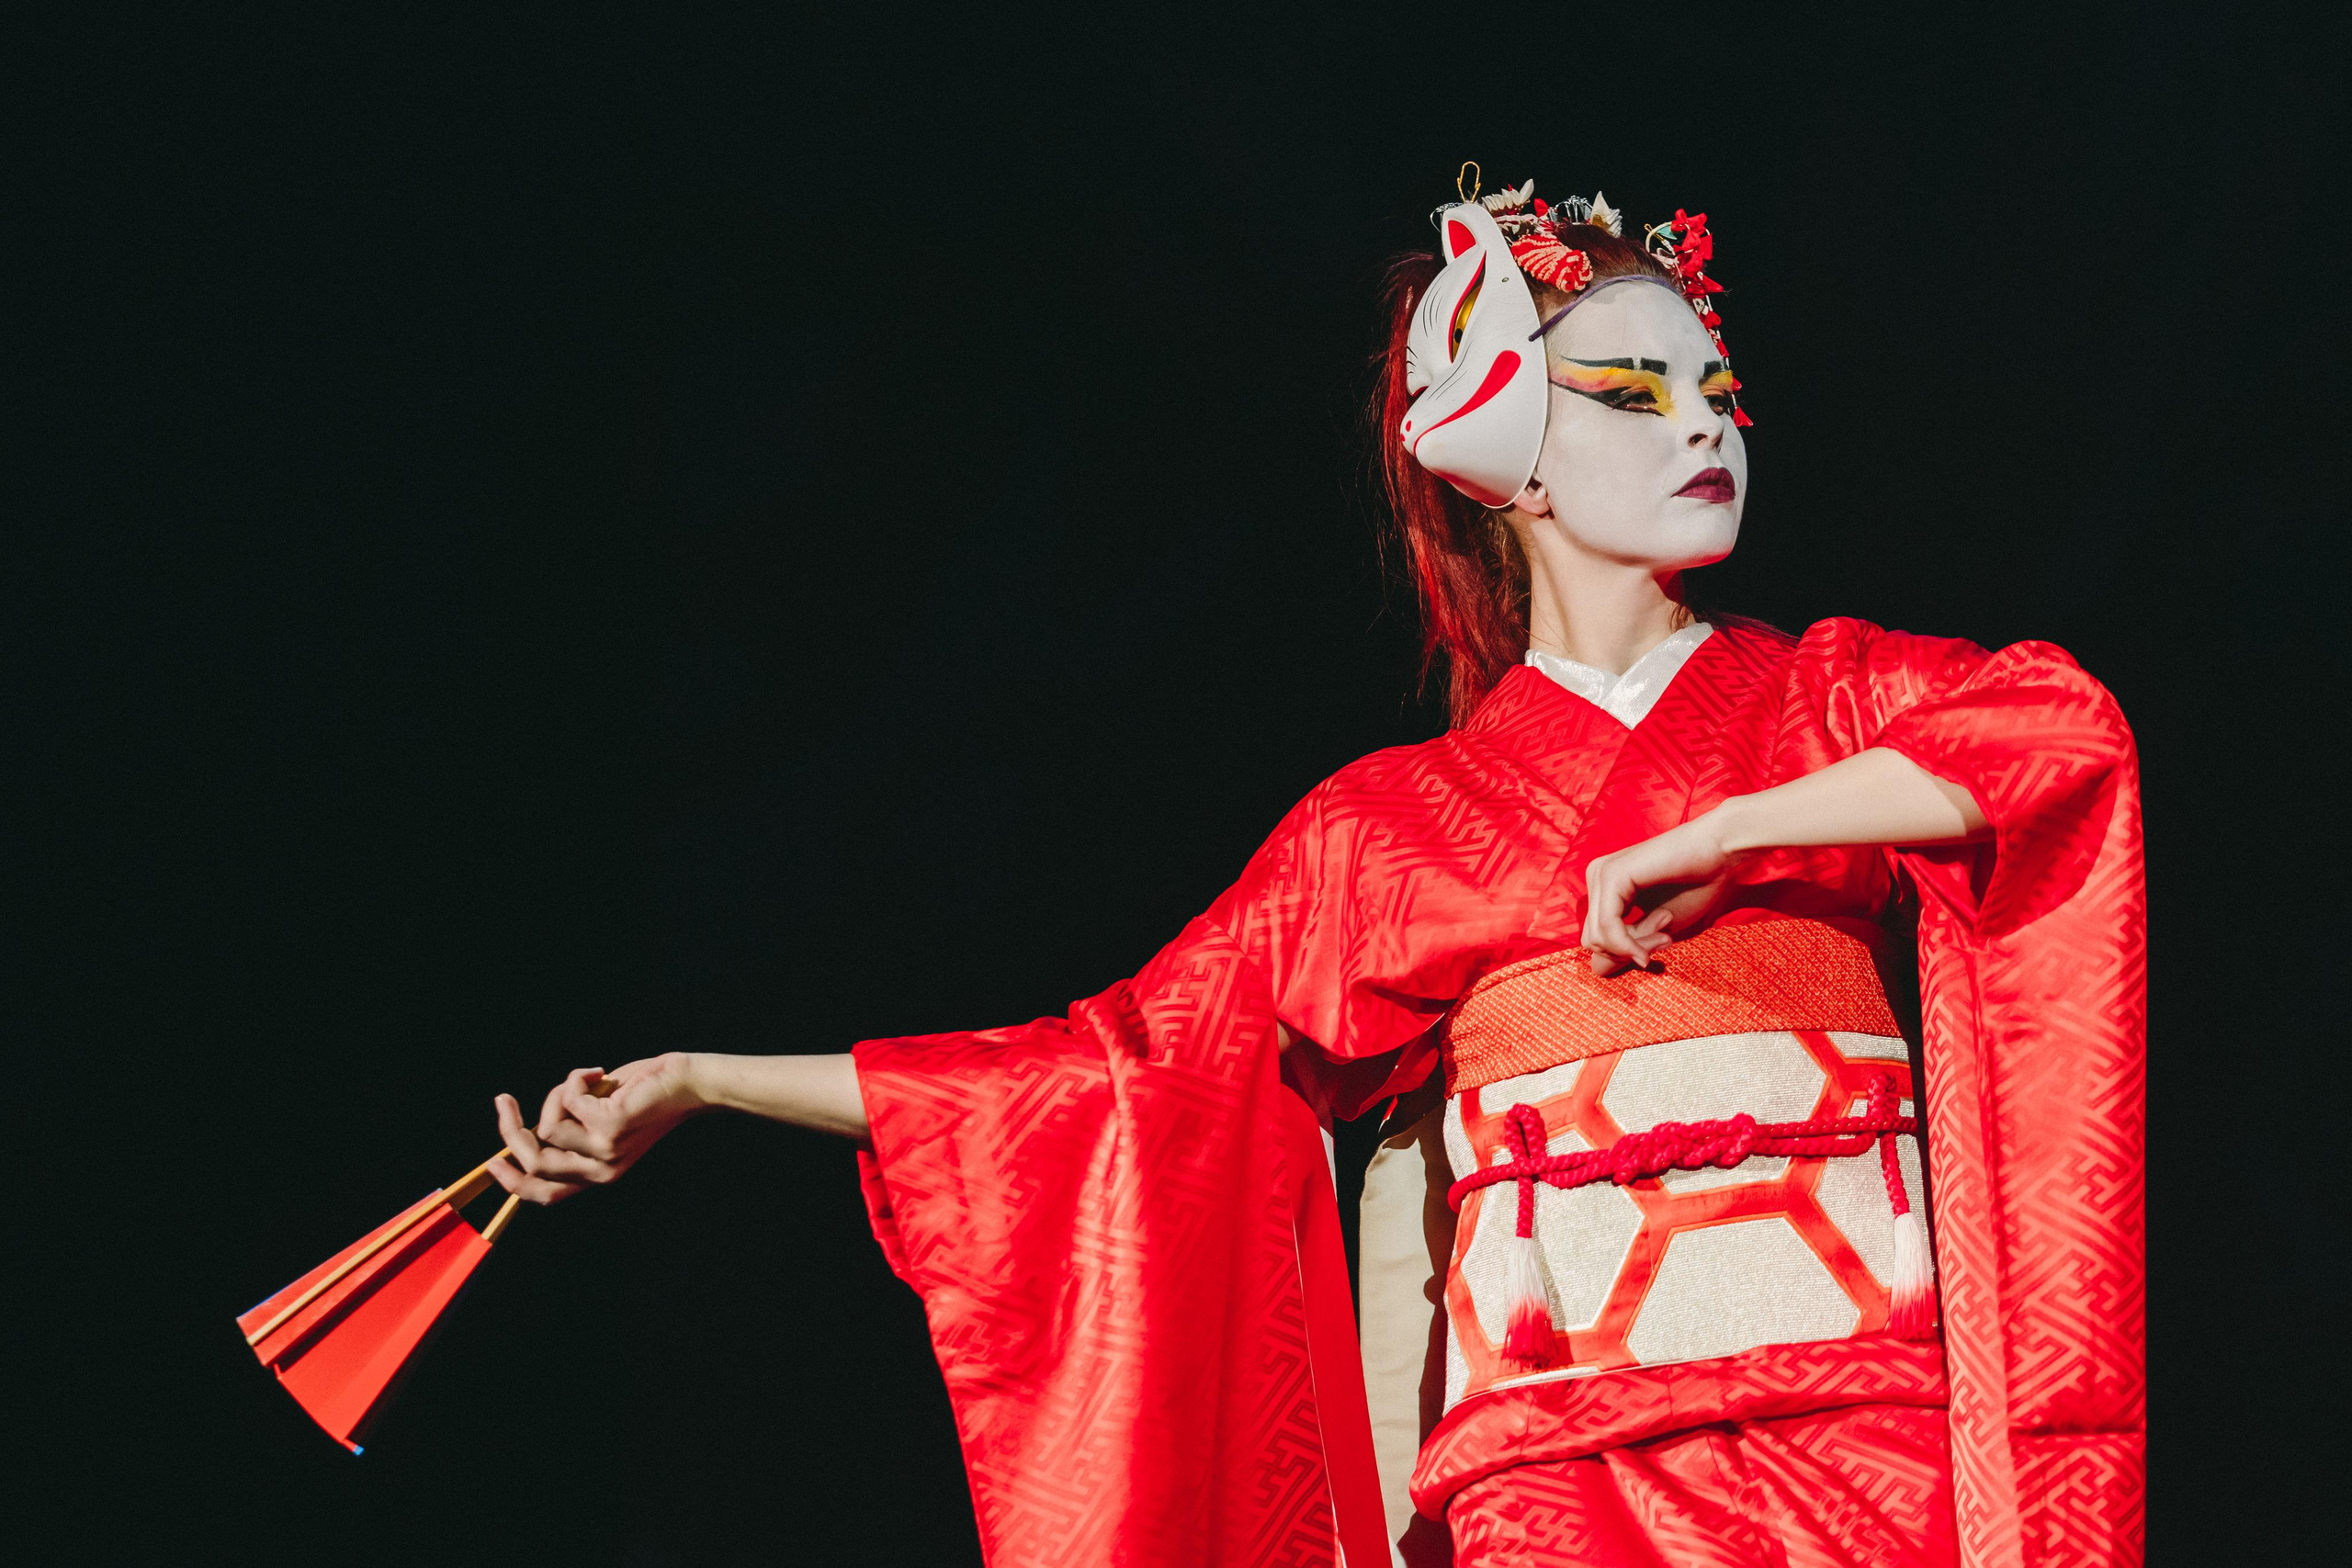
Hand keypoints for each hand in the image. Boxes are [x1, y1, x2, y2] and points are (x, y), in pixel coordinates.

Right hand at [489, 1052, 705, 1205]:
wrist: (690, 1083)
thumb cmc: (646, 1094)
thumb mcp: (601, 1117)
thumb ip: (572, 1128)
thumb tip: (529, 1128)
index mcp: (598, 1174)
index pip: (545, 1194)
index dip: (512, 1182)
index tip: (492, 1162)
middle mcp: (602, 1171)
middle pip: (534, 1164)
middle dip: (510, 1131)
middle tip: (503, 1100)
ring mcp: (606, 1151)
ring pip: (547, 1126)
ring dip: (557, 1093)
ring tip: (586, 1078)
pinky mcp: (610, 1126)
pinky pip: (566, 1099)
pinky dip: (575, 1078)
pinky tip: (598, 1072)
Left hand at [1580, 810, 1741, 975]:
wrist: (1720, 849)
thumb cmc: (1695, 885)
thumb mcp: (1656, 928)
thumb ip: (1626, 946)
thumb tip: (1596, 971)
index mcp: (1604, 888)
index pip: (1597, 940)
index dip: (1628, 952)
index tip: (1664, 941)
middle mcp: (1596, 877)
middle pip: (1594, 942)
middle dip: (1630, 951)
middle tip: (1666, 936)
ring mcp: (1600, 874)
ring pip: (1598, 939)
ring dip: (1638, 945)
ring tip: (1668, 925)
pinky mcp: (1611, 875)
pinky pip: (1608, 929)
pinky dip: (1630, 944)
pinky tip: (1663, 936)